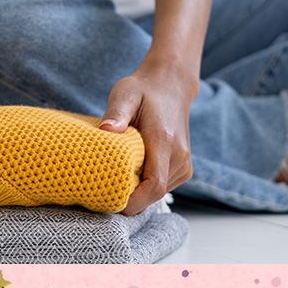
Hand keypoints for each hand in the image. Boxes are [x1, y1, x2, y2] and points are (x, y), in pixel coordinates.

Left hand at [99, 59, 197, 216]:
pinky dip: (146, 185)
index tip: (110, 202)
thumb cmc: (144, 90)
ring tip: (118, 171)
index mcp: (164, 141)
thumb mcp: (125, 94)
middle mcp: (179, 156)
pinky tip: (133, 168)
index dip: (133, 201)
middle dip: (129, 197)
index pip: (154, 186)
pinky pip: (162, 187)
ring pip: (157, 193)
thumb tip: (105, 129)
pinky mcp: (184, 168)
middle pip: (153, 194)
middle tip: (102, 186)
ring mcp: (184, 164)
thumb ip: (116, 113)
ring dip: (137, 191)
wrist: (171, 85)